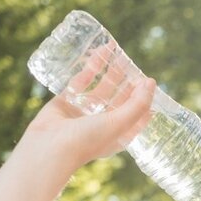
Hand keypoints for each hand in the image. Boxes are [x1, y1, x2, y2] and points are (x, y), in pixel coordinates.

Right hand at [18, 46, 156, 169]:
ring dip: (108, 72)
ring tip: (115, 53)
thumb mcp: (120, 123)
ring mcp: (83, 113)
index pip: (137, 115)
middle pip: (119, 99)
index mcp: (118, 134)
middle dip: (126, 81)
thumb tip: (151, 82)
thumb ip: (138, 104)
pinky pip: (79, 83)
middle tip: (131, 62)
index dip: (144, 99)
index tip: (149, 81)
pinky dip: (88, 70)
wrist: (49, 147)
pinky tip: (97, 55)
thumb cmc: (88, 140)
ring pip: (100, 88)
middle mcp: (102, 124)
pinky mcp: (66, 102)